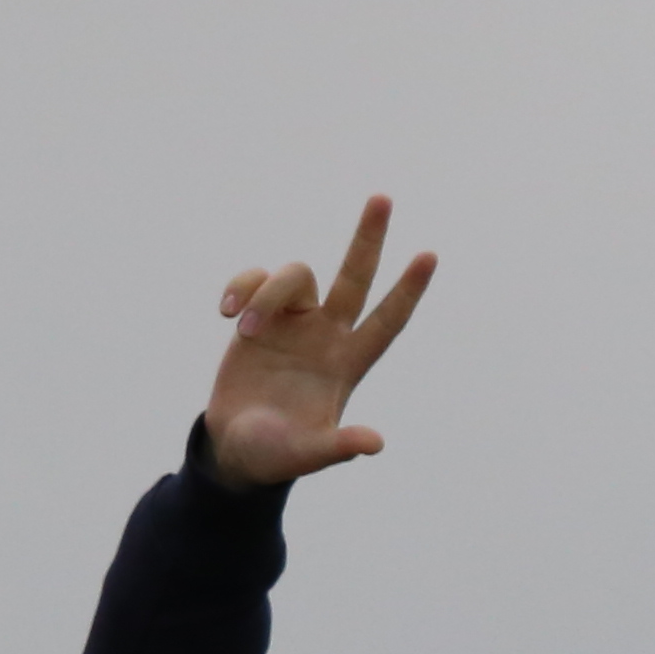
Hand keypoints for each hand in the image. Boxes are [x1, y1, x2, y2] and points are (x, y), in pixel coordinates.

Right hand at [205, 196, 436, 487]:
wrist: (235, 449)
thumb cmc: (276, 456)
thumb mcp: (306, 455)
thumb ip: (336, 448)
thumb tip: (374, 443)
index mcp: (347, 364)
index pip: (387, 321)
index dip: (408, 290)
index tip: (429, 255)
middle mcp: (325, 335)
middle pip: (355, 276)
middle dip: (368, 238)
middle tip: (383, 197)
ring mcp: (292, 324)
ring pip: (294, 276)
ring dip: (267, 293)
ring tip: (241, 327)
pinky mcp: (257, 319)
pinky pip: (254, 281)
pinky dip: (240, 286)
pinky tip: (225, 311)